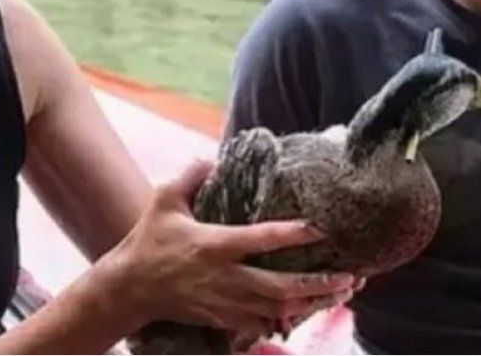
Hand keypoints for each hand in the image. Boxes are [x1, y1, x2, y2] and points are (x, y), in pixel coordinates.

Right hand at [100, 161, 358, 335]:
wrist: (130, 289)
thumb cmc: (150, 241)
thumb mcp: (164, 200)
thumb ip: (191, 175)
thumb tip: (213, 157)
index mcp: (213, 245)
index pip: (260, 239)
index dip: (293, 234)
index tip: (321, 228)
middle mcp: (224, 277)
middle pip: (279, 287)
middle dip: (318, 284)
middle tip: (351, 277)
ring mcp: (225, 303)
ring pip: (277, 310)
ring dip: (312, 303)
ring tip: (342, 293)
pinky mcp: (223, 319)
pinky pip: (262, 323)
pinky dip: (288, 317)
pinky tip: (310, 308)